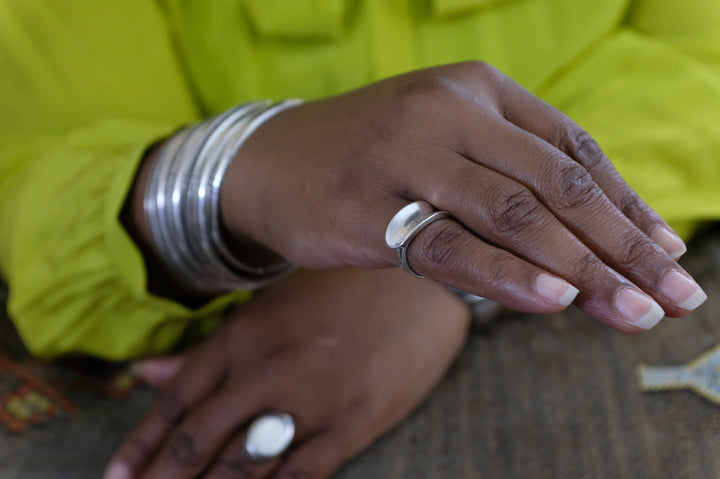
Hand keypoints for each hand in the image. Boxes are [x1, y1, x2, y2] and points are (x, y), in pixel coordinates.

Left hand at [104, 268, 469, 478]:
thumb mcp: (270, 305)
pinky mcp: (352, 422)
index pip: (177, 398)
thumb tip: (142, 373)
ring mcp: (310, 399)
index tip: (117, 475)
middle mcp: (268, 368)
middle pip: (198, 439)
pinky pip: (300, 476)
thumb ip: (208, 346)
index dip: (140, 442)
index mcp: (244, 334)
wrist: (420, 281)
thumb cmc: (341, 288)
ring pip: (242, 466)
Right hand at [221, 61, 705, 331]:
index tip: (664, 253)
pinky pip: (451, 245)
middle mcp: (448, 110)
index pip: (572, 150)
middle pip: (557, 184)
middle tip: (673, 293)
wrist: (269, 163)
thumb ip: (508, 178)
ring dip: (582, 268)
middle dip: (623, 244)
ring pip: (514, 215)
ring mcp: (407, 156)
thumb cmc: (368, 158)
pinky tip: (554, 301)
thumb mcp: (444, 146)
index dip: (627, 205)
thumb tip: (587, 240)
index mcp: (476, 89)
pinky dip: (508, 275)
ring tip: (634, 311)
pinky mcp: (370, 208)